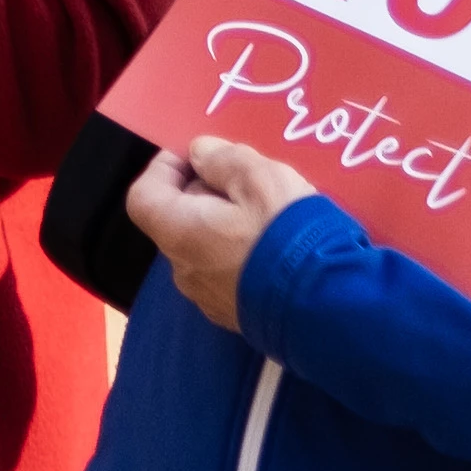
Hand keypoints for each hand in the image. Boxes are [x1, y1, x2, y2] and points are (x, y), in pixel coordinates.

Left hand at [123, 138, 315, 336]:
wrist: (328, 308)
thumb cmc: (285, 235)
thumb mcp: (260, 179)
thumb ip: (223, 160)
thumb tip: (198, 154)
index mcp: (179, 234)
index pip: (143, 196)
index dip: (164, 168)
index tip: (198, 156)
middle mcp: (184, 271)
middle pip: (178, 220)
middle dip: (204, 193)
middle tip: (245, 179)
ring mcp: (209, 299)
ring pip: (205, 248)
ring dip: (225, 224)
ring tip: (268, 211)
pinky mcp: (237, 316)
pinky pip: (227, 273)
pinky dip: (241, 253)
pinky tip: (276, 247)